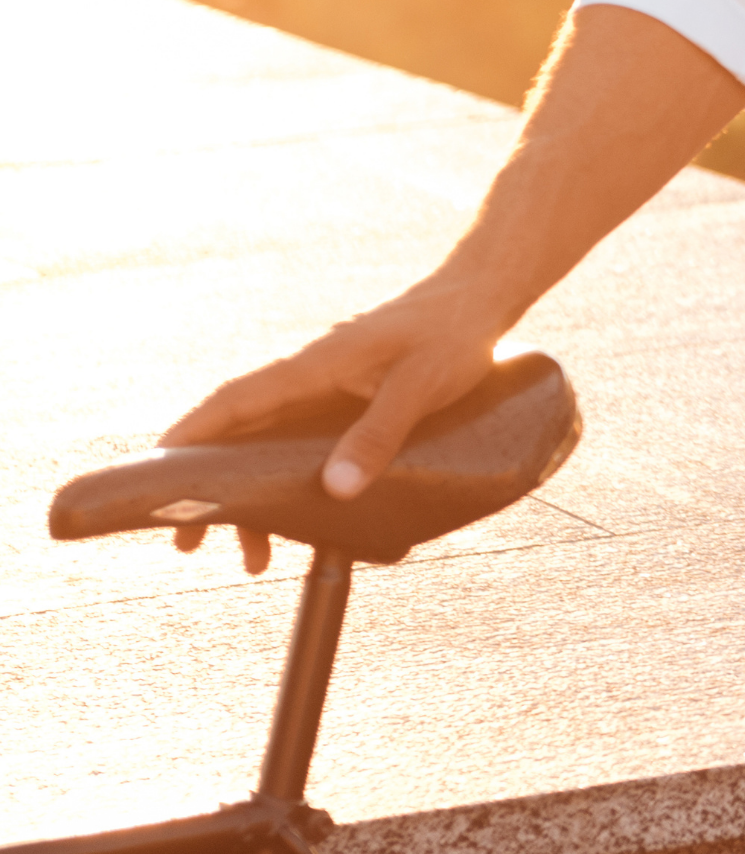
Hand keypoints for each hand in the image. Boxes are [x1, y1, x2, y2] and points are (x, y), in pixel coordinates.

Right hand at [157, 275, 507, 575]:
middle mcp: (311, 376)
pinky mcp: (346, 399)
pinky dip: (290, 480)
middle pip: (242, 432)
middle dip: (211, 485)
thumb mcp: (421, 384)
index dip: (193, 434)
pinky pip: (301, 443)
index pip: (238, 400)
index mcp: (317, 364)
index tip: (154, 471)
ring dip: (256, 495)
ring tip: (255, 555)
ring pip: (270, 444)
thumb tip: (334, 489)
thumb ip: (380, 432)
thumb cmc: (452, 334)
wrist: (480, 299)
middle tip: (189, 544)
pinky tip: (303, 519)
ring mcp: (326, 388)